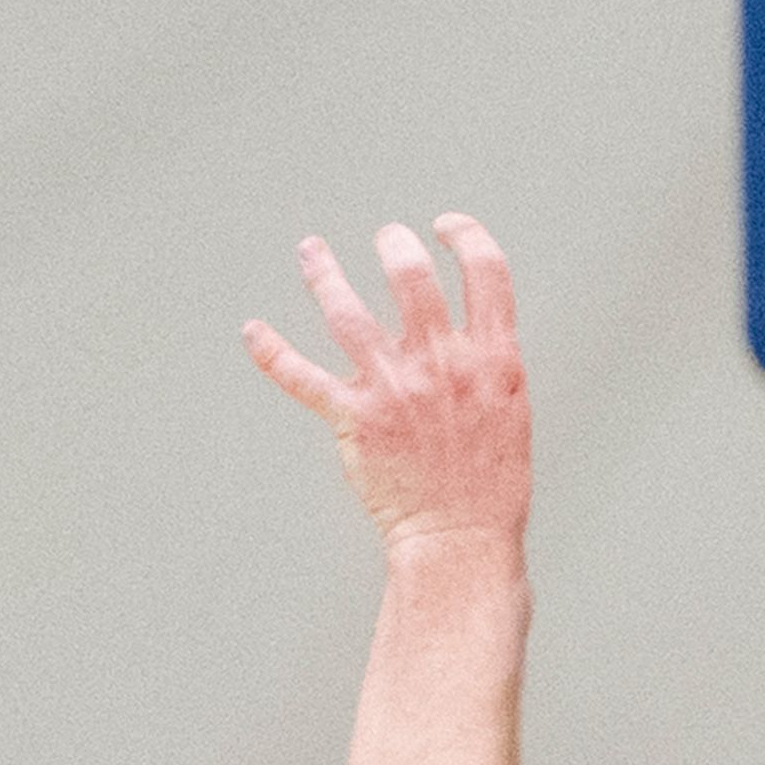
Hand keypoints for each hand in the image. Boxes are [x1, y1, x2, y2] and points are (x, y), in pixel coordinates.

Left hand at [245, 216, 531, 552]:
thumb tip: (467, 325)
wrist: (461, 538)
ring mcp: (394, 386)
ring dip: (322, 271)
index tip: (447, 226)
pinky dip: (270, 351)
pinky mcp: (353, 416)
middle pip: (410, 275)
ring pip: (345, 309)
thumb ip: (487, 362)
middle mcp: (442, 363)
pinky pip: (298, 375)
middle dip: (394, 245)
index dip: (467, 236)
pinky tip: (253, 331)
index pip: (487, 272)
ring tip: (311, 251)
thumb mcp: (511, 410)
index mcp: (493, 359)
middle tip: (386, 238)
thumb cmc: (492, 484)